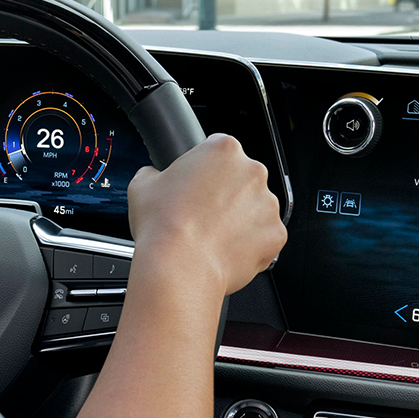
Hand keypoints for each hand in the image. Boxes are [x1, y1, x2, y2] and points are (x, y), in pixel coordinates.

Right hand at [128, 133, 286, 296]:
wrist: (179, 267)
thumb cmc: (163, 226)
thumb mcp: (142, 186)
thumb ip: (154, 174)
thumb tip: (153, 177)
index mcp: (223, 150)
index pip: (219, 151)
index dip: (205, 171)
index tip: (197, 187)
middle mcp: (252, 172)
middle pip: (242, 179)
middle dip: (226, 194)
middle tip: (202, 214)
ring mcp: (268, 204)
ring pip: (255, 209)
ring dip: (240, 219)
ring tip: (212, 237)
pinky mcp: (276, 234)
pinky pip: (265, 237)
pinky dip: (251, 245)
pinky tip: (226, 251)